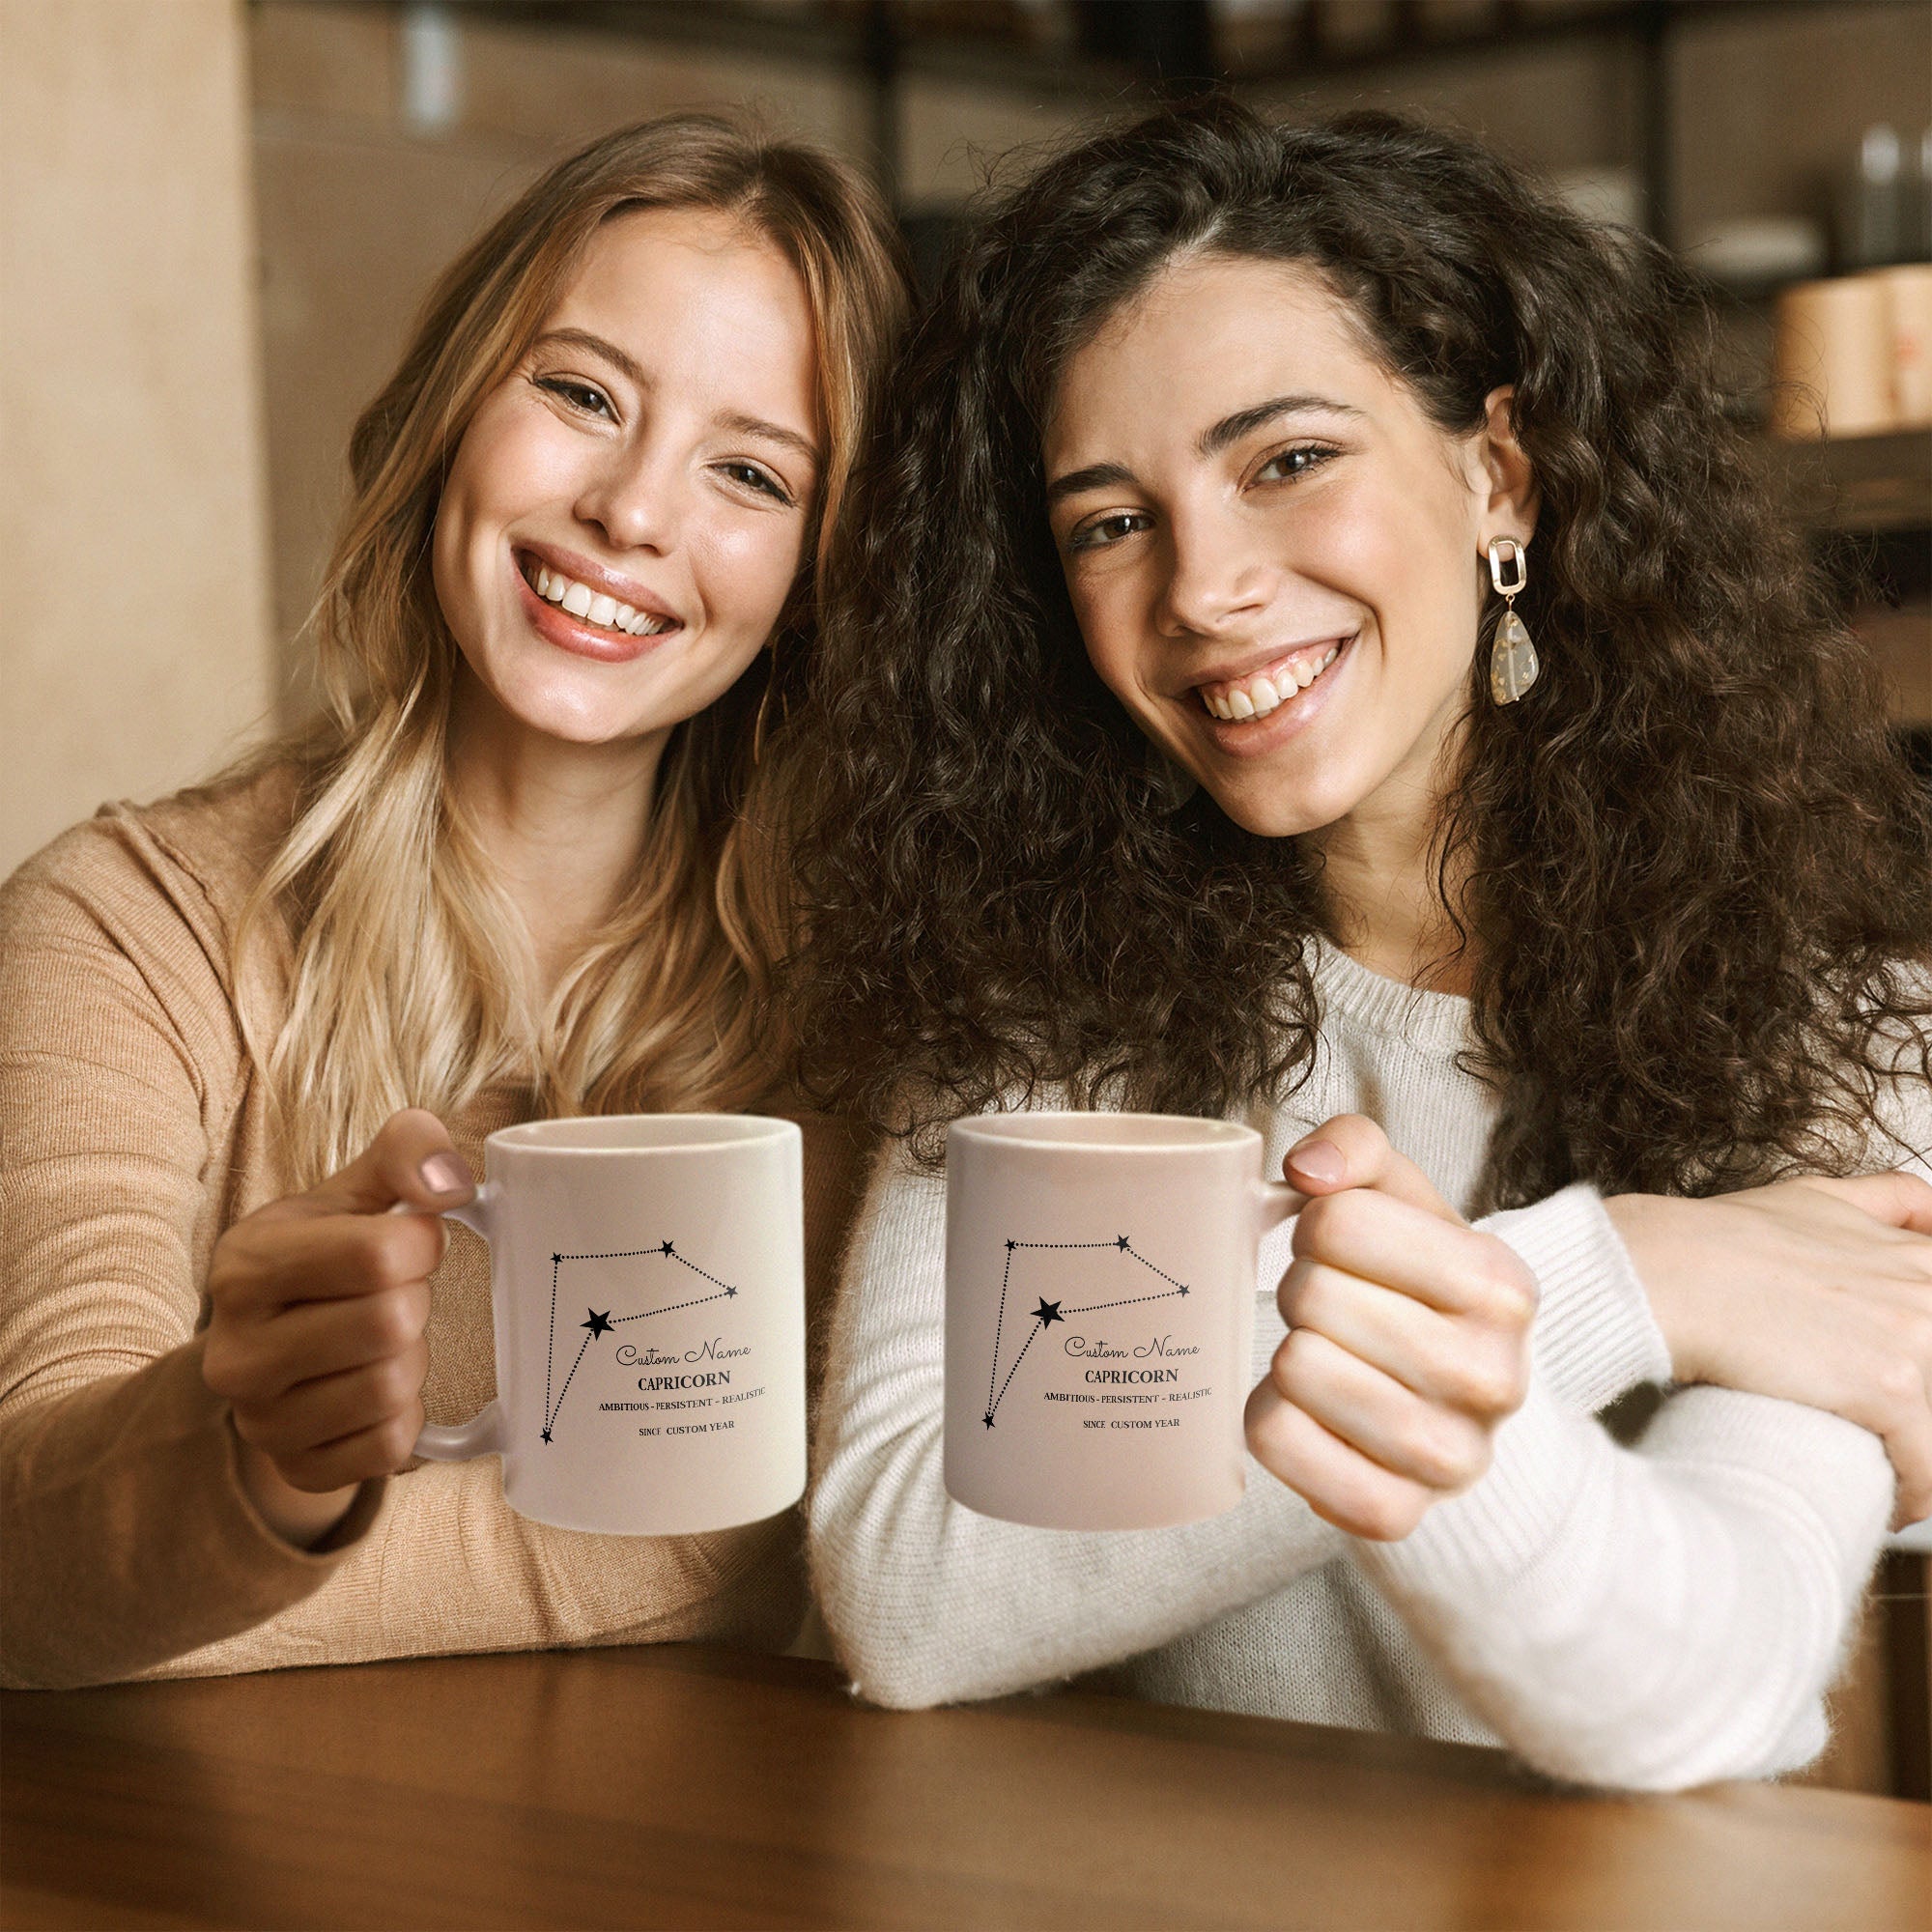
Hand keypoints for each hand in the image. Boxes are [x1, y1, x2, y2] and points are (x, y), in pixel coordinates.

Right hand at [202, 1109, 473, 1545]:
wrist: (277, 1345)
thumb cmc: (328, 1255)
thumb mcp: (355, 1189)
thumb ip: (406, 1151)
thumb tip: (451, 1182)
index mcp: (245, 1266)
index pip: (376, 1254)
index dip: (421, 1244)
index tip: (412, 1242)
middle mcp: (236, 1351)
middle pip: (390, 1323)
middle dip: (415, 1301)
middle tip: (395, 1296)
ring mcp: (260, 1421)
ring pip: (393, 1388)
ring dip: (412, 1358)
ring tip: (383, 1341)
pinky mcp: (296, 1468)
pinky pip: (391, 1447)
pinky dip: (406, 1415)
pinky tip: (378, 1388)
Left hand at [1245, 1115, 1536, 1540]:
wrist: (1456, 1403)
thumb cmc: (1413, 1284)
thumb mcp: (1402, 1200)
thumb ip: (1356, 1147)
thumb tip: (1307, 1169)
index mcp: (1501, 1285)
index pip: (1336, 1222)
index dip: (1316, 1226)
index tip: (1339, 1248)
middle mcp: (1493, 1377)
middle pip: (1310, 1297)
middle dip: (1301, 1290)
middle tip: (1330, 1308)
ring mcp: (1450, 1458)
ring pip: (1294, 1369)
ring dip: (1287, 1353)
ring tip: (1325, 1355)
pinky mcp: (1394, 1514)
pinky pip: (1276, 1441)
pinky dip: (1269, 1417)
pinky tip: (1307, 1411)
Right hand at [1606, 1173, 1931, 1526]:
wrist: (1667, 1271)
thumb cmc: (1720, 1239)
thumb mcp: (1813, 1197)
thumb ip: (1885, 1199)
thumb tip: (1929, 1209)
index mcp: (1919, 1256)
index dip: (1921, 1363)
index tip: (1903, 1388)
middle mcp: (1929, 1290)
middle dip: (1920, 1411)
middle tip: (1885, 1432)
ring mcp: (1917, 1337)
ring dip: (1921, 1459)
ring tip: (1888, 1477)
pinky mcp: (1892, 1387)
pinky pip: (1930, 1469)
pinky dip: (1914, 1496)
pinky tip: (1887, 1503)